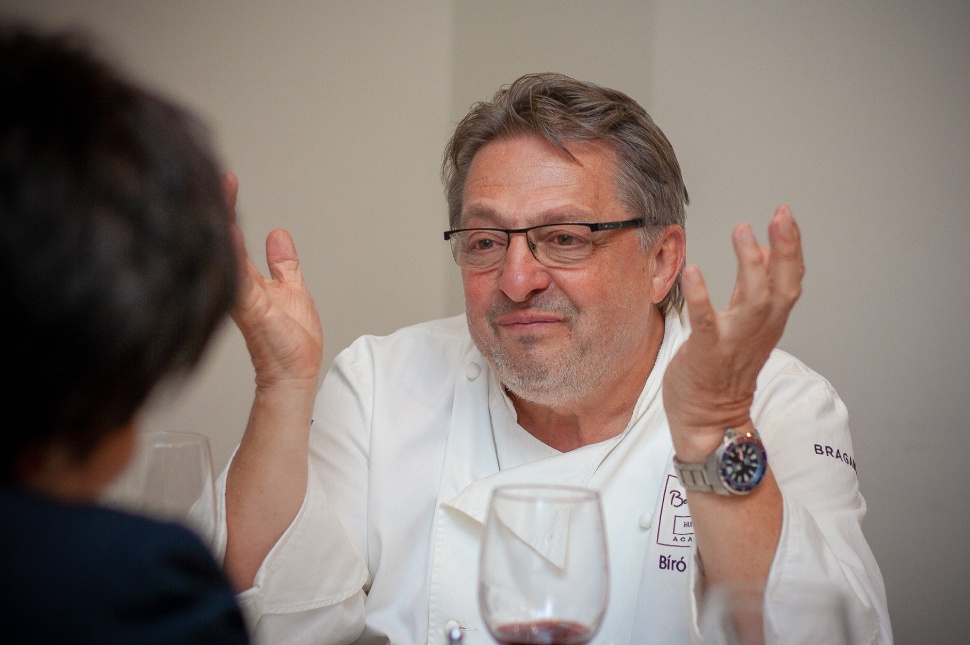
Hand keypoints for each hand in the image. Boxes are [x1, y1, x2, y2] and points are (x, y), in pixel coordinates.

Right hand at [223, 172, 322, 390]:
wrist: (295, 373)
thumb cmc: (291, 341)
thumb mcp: (292, 289)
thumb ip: (283, 263)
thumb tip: (278, 233)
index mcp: (247, 278)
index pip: (232, 233)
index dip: (229, 206)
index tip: (227, 179)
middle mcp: (238, 284)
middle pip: (223, 237)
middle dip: (220, 204)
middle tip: (219, 175)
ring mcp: (240, 295)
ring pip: (226, 252)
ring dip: (222, 221)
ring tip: (217, 189)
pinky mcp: (249, 308)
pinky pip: (236, 276)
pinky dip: (231, 254)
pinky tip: (228, 229)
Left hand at [663, 204, 803, 459]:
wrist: (707, 421)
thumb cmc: (721, 372)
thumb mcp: (744, 326)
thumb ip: (753, 290)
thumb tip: (764, 252)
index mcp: (767, 323)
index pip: (789, 280)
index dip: (790, 248)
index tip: (785, 215)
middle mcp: (757, 331)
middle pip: (782, 287)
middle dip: (786, 249)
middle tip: (781, 214)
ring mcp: (734, 343)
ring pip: (754, 301)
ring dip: (750, 265)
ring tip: (742, 231)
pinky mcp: (706, 353)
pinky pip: (706, 323)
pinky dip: (701, 297)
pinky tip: (694, 271)